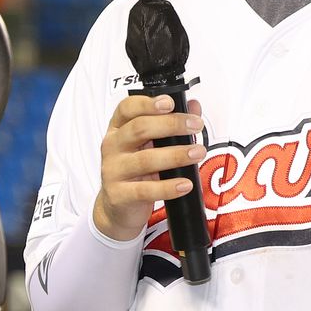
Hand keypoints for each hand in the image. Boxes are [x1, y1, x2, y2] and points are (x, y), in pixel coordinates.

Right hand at [92, 94, 205, 240]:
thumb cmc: (135, 171)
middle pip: (139, 128)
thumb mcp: (150, 145)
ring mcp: (113, 170)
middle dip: (171, 124)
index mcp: (118, 128)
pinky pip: (145, 190)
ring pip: (145, 159)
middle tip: (195, 126)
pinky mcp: (119, 194)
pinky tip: (185, 184)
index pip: (127, 108)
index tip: (170, 103)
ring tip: (197, 153)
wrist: (117, 207)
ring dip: (176, 155)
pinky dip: (168, 187)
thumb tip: (194, 106)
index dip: (148, 103)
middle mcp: (112, 146)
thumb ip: (171, 124)